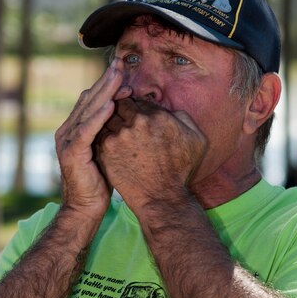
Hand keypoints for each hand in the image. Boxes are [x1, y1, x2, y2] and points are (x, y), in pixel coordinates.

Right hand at [55, 59, 130, 217]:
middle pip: (88, 98)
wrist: (86, 208)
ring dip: (104, 92)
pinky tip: (111, 104)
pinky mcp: (71, 153)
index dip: (107, 84)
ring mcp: (67, 141)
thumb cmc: (100, 181)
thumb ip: (112, 132)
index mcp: (76, 128)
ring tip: (119, 77)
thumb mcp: (107, 151)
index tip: (125, 70)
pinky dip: (98, 117)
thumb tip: (131, 115)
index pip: (92, 99)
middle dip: (106, 80)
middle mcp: (68, 130)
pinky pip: (86, 131)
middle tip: (122, 63)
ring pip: (87, 110)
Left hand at [95, 97, 205, 211]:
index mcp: (157, 115)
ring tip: (115, 133)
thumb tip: (170, 110)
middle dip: (120, 111)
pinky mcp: (106, 150)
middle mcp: (137, 121)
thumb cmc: (181, 170)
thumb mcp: (196, 139)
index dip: (134, 105)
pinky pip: (100, 134)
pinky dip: (103, 136)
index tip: (134, 114)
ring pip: (108, 119)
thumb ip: (183, 118)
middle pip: (120, 105)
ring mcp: (119, 135)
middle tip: (121, 121)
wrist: (162, 198)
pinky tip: (109, 144)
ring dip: (110, 123)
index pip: (138, 99)